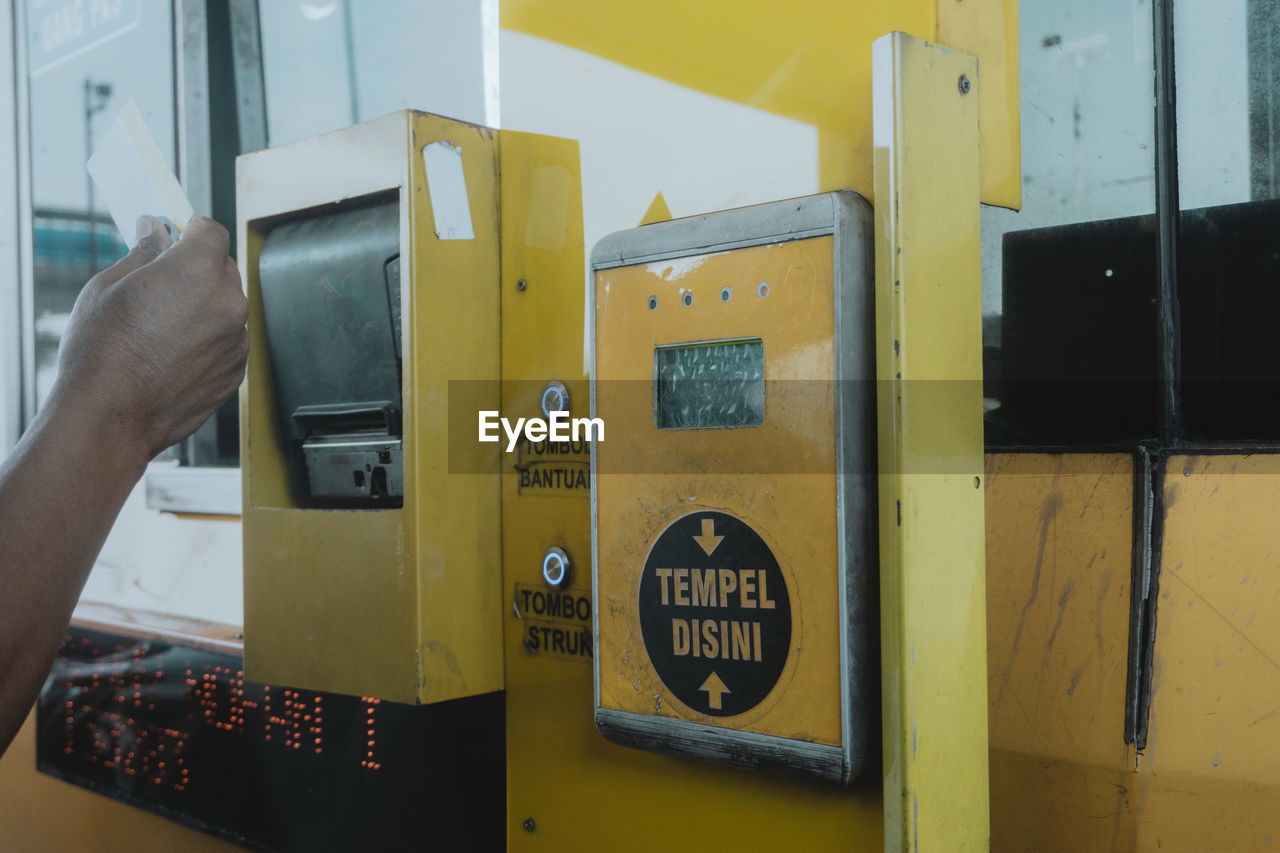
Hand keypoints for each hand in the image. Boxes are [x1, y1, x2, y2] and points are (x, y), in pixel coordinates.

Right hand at [54, 214, 248, 460]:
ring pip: (228, 307)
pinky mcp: (237, 370)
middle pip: (223, 268)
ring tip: (162, 327)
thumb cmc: (103, 352)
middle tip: (162, 282)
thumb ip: (142, 253)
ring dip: (205, 306)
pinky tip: (173, 353)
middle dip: (198, 268)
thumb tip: (154, 230)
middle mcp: (228, 302)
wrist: (112, 415)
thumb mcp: (109, 286)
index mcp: (197, 270)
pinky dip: (209, 339)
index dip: (193, 230)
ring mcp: (237, 339)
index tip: (178, 234)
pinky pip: (228, 341)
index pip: (212, 232)